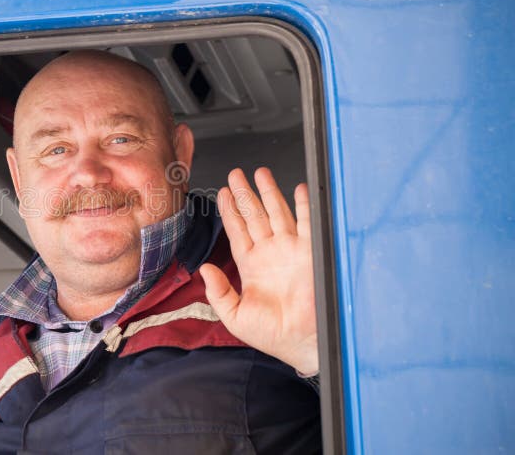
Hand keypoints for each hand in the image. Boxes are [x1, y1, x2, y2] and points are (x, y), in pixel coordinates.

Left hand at [200, 167, 317, 374]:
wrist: (304, 342)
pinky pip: (307, 222)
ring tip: (260, 173)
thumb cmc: (272, 334)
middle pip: (254, 215)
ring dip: (269, 192)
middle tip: (235, 174)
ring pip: (277, 212)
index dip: (229, 211)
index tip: (222, 193)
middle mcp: (270, 254)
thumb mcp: (234, 315)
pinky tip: (297, 189)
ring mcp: (291, 250)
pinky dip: (303, 205)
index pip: (237, 231)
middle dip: (245, 194)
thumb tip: (204, 269)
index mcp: (251, 265)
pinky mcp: (311, 252)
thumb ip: (218, 292)